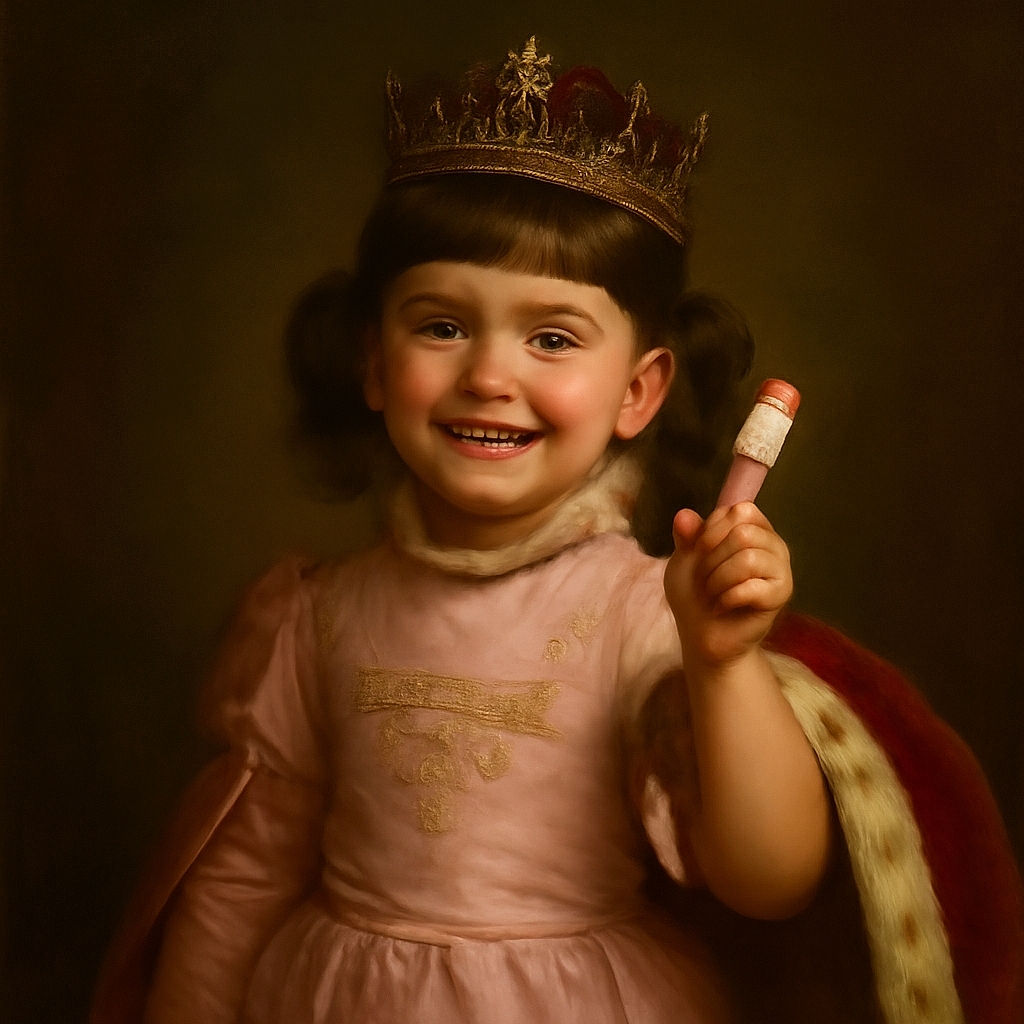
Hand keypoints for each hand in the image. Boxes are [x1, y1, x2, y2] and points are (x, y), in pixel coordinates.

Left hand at [664, 503, 792, 668]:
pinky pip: (752, 587)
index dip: (711, 530)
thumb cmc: (696, 592)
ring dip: (718, 579)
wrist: (702, 634)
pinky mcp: (781, 595)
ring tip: (714, 593)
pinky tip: (724, 605)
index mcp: (753, 528)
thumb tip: (683, 514)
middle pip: (744, 533)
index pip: (739, 510)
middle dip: (712, 559)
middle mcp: (773, 544)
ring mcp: (780, 569)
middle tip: (707, 579)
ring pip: (749, 559)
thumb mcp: (684, 559)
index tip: (700, 552)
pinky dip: (727, 598)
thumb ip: (687, 536)